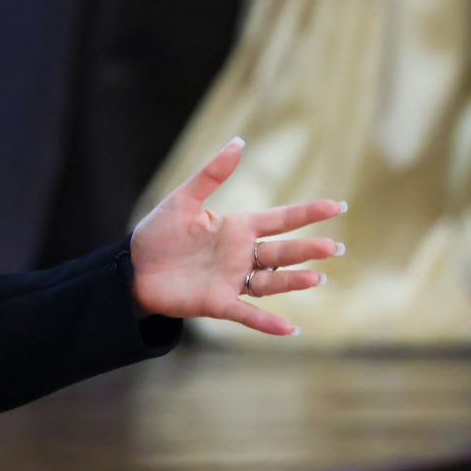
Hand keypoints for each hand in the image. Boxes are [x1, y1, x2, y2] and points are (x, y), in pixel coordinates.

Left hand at [129, 138, 343, 335]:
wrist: (133, 267)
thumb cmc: (159, 232)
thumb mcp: (183, 199)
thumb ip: (211, 174)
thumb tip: (238, 142)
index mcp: (236, 228)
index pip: (279, 219)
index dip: (307, 213)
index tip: (337, 205)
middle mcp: (241, 255)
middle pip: (282, 251)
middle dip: (307, 249)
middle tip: (334, 247)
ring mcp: (232, 280)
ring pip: (271, 281)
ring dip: (293, 280)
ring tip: (316, 277)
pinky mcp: (217, 303)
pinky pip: (247, 313)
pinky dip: (267, 322)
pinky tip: (290, 329)